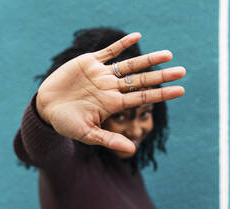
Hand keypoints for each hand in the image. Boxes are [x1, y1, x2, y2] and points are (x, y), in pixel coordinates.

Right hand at [36, 32, 185, 153]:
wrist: (46, 108)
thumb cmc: (66, 123)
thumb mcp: (87, 134)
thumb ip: (109, 139)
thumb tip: (132, 150)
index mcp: (113, 104)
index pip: (143, 97)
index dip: (162, 94)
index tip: (181, 90)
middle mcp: (112, 88)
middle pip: (142, 80)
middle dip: (162, 76)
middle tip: (183, 71)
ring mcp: (102, 74)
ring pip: (130, 65)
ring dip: (149, 59)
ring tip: (168, 54)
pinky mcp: (90, 62)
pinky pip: (109, 51)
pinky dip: (122, 44)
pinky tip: (137, 36)